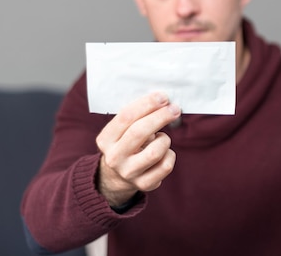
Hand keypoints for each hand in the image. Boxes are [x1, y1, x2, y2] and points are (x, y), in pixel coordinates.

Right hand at [95, 92, 180, 206]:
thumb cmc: (127, 143)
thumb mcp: (123, 130)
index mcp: (106, 139)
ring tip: (162, 137)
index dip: (146, 104)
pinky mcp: (144, 184)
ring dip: (165, 139)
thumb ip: (137, 116)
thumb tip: (163, 101)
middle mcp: (114, 157)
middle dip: (160, 117)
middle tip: (174, 109)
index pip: (126, 117)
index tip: (163, 97)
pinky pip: (166, 165)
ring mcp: (128, 173)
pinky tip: (164, 152)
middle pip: (139, 132)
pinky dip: (170, 155)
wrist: (119, 176)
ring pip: (155, 151)